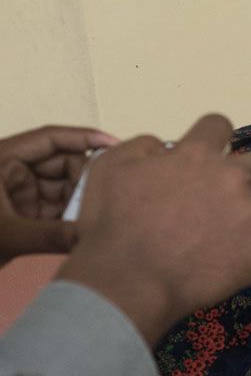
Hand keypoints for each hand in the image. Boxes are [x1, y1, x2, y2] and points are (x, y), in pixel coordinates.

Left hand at [0, 124, 116, 264]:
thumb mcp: (5, 235)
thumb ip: (49, 235)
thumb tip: (89, 237)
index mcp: (1, 159)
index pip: (49, 138)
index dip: (84, 138)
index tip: (114, 144)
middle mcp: (12, 171)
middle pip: (62, 163)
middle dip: (85, 179)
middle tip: (104, 200)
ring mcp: (19, 193)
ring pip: (63, 188)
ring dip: (81, 202)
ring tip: (95, 219)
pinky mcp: (24, 214)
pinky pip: (57, 209)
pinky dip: (72, 218)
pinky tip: (85, 229)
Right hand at [56, 114, 250, 343]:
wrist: (130, 282)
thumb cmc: (113, 223)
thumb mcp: (110, 166)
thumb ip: (145, 146)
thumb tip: (167, 146)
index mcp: (198, 155)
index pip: (218, 125)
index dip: (210, 137)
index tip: (205, 152)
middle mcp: (233, 180)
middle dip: (236, 176)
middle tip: (211, 201)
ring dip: (235, 219)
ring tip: (204, 243)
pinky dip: (238, 253)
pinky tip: (211, 265)